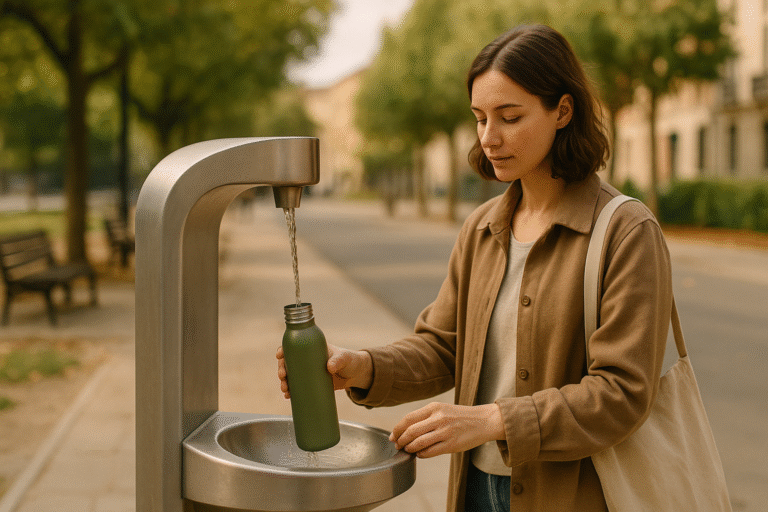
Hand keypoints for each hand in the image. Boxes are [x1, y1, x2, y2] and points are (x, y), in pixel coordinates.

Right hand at [276, 344, 372, 398]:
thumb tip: (329, 367)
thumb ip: (339, 360)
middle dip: (282, 369)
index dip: (284, 350)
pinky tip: (288, 396)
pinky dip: (291, 391)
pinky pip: (297, 387)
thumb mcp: (345, 358)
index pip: (294, 347)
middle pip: (289, 363)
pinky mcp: (312, 384)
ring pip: (291, 376)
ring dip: (284, 382)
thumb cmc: (351, 361)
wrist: (357, 374)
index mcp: (313, 349)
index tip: (280, 355)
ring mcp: (309, 372)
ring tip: (285, 390)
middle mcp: (308, 360)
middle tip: (283, 377)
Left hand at [389, 402, 504, 457]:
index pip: (408, 418)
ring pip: (418, 442)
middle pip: (410, 431)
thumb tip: (406, 430)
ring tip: (408, 450)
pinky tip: (420, 454)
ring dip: (409, 448)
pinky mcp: (452, 444)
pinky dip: (421, 454)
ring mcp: (445, 431)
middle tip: (397, 445)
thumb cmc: (460, 416)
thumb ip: (426, 417)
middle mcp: (439, 418)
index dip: (397, 429)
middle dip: (400, 440)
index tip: (393, 436)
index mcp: (434, 407)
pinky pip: (430, 452)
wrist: (483, 421)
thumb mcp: (442, 409)